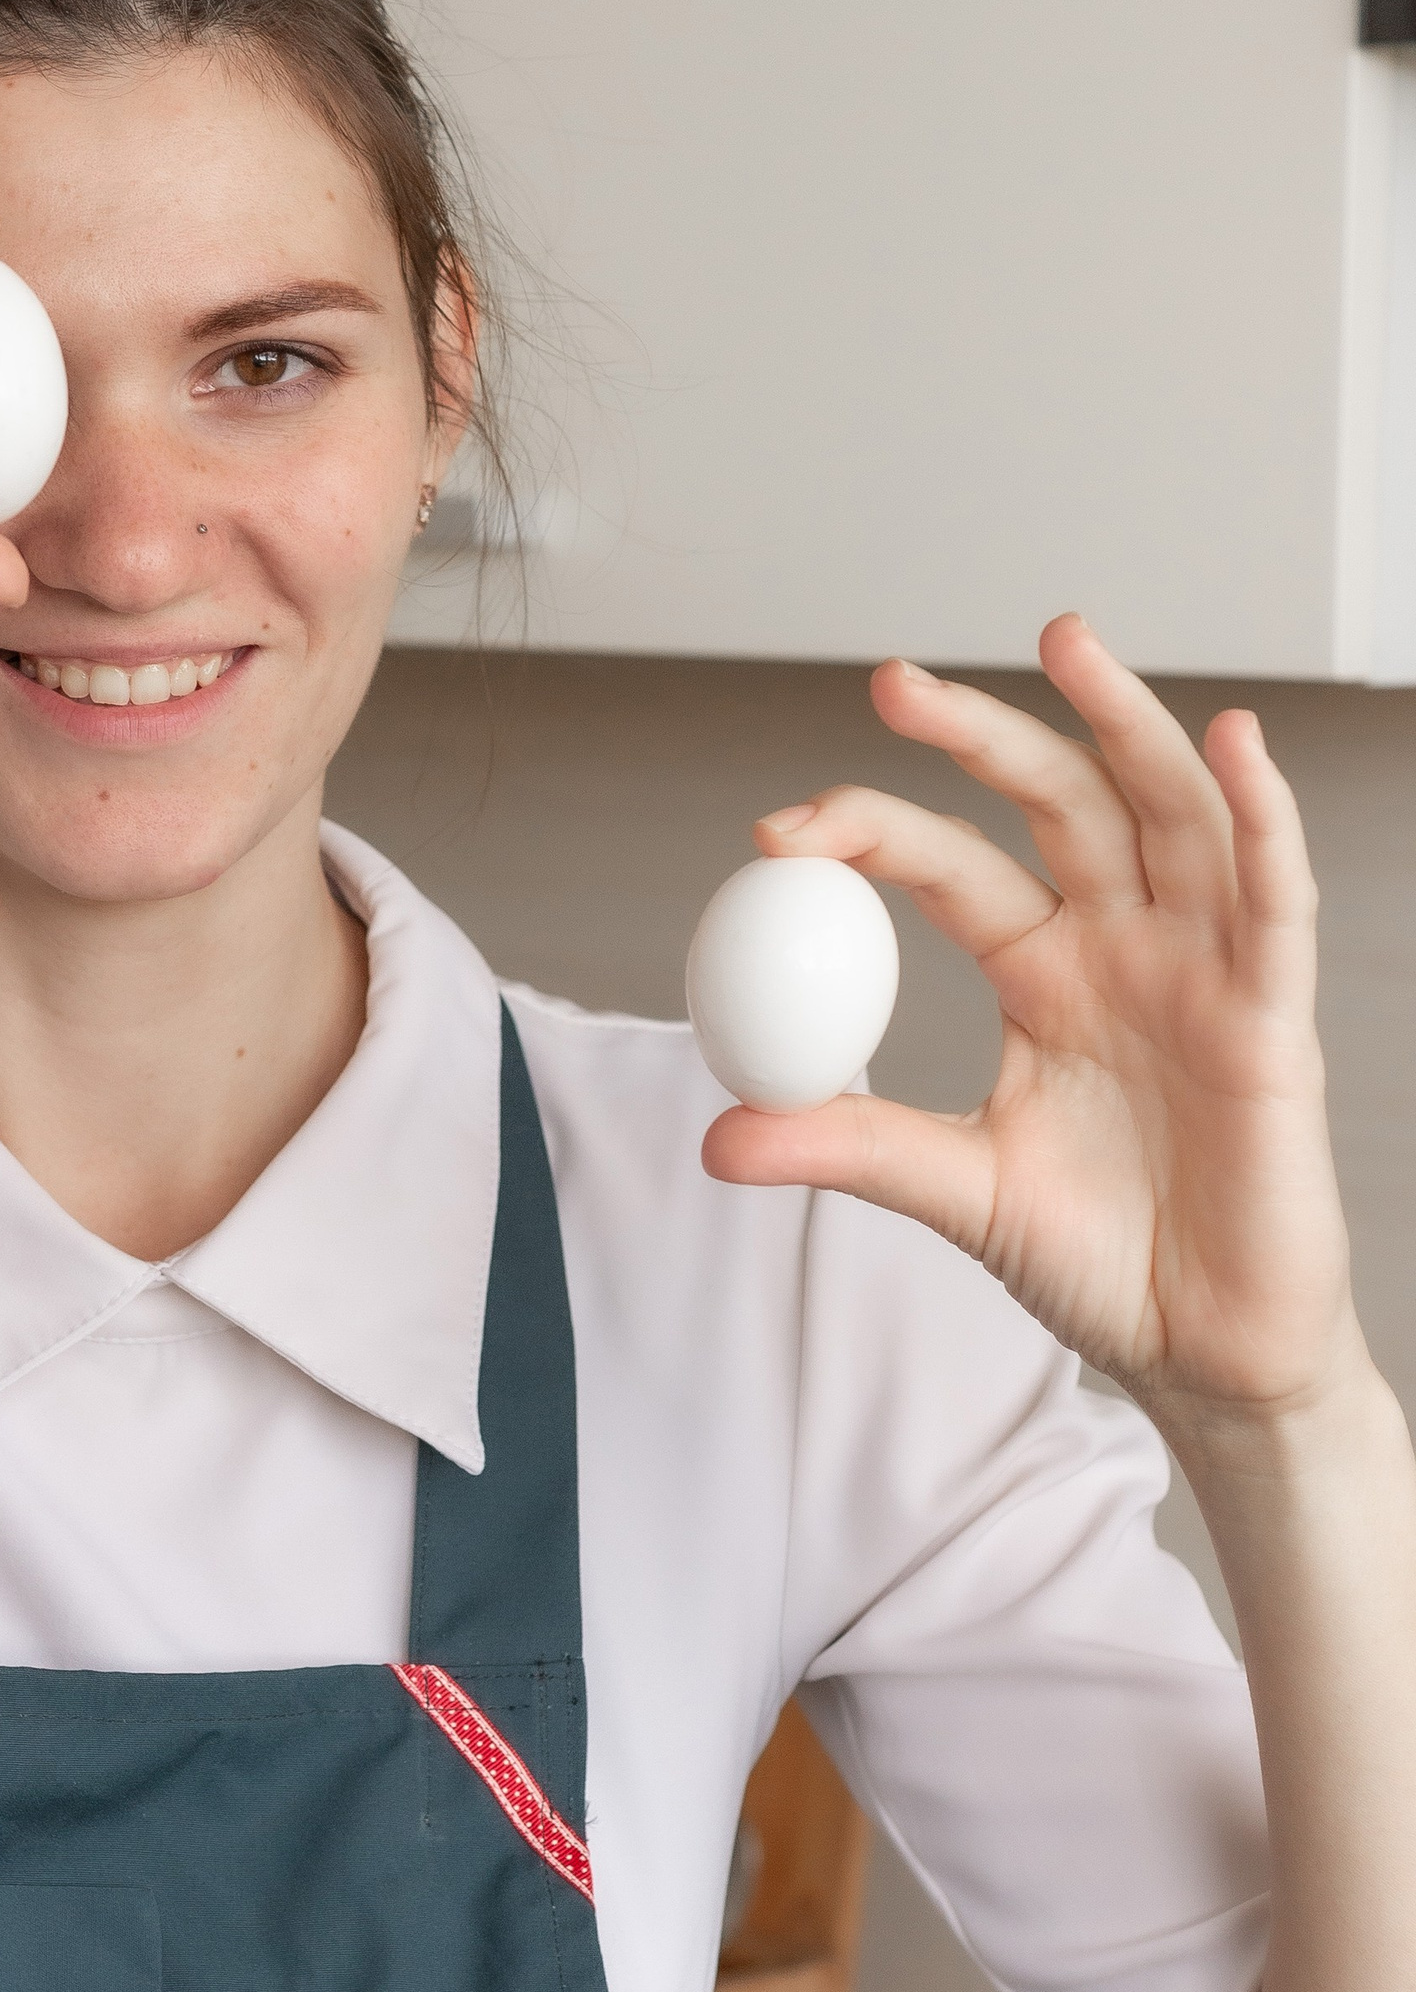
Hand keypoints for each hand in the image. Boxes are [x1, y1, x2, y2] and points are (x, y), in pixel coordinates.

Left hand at [703, 614, 1357, 1432]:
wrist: (1202, 1351)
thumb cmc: (1099, 1262)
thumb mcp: (955, 1191)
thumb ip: (851, 1146)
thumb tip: (718, 1135)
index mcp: (1044, 976)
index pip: (953, 867)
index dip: (873, 831)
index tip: (777, 829)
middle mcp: (1124, 949)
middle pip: (1057, 805)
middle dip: (980, 735)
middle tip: (891, 684)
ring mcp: (1202, 969)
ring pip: (1167, 813)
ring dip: (1122, 721)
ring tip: (1064, 640)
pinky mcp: (1271, 1014)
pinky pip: (1272, 898)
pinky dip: (1259, 814)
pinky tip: (1231, 741)